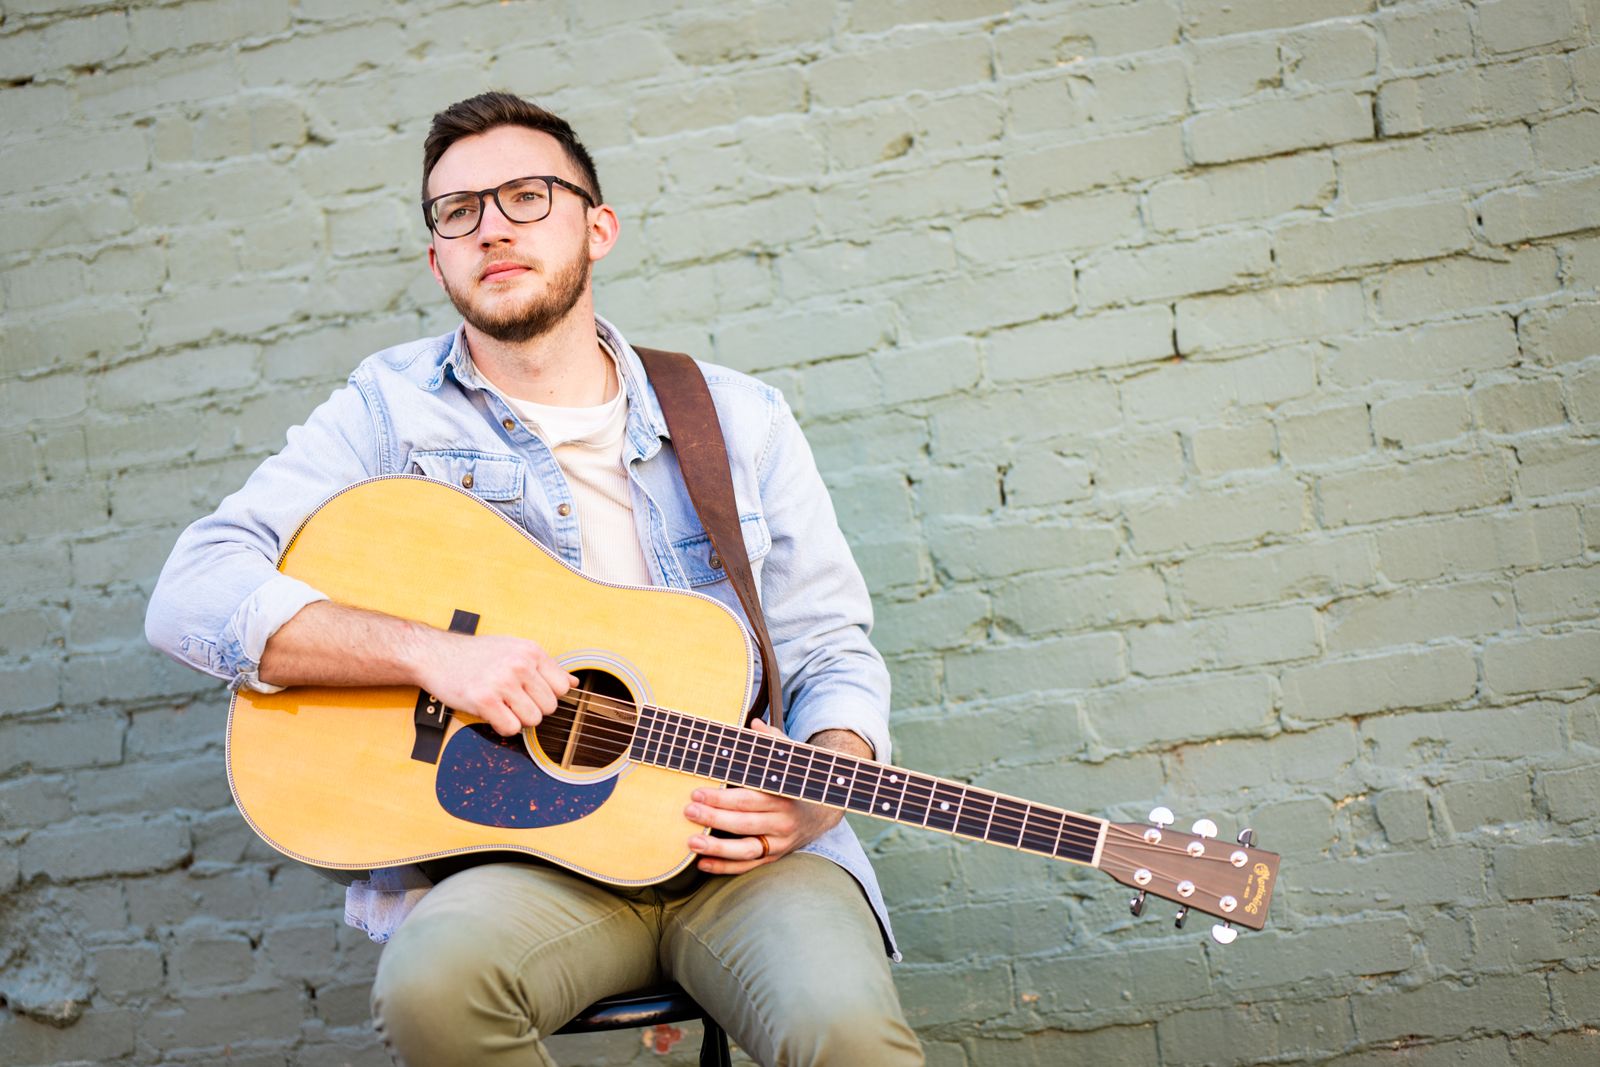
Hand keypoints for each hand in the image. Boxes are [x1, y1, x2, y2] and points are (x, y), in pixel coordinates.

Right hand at [416, 629, 576, 737]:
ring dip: (518, 719)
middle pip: (550, 707)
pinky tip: (491, 713)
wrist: (435, 654)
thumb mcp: (514, 649)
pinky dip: (502, 727)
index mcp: (531, 651)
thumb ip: (545, 666)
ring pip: (533, 720)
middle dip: (533, 709)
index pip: (563, 687)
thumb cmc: (475, 654)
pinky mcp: (484, 700)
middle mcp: (519, 664)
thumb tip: (575, 683)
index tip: (531, 693)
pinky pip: (511, 728)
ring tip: (501, 705)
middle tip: (512, 700)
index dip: (548, 695)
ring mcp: (502, 682)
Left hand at [683, 719, 846, 874]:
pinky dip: (725, 866)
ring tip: (691, 841)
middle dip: (714, 818)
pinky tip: (702, 863)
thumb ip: (772, 742)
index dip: (722, 798)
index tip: (697, 793)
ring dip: (717, 848)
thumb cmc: (793, 783)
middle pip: (744, 823)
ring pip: (746, 849)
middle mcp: (783, 821)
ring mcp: (779, 842)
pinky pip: (748, 866)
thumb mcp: (789, 761)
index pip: (749, 798)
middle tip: (688, 811)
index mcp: (783, 796)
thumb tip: (754, 724)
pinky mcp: (774, 857)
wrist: (820, 814)